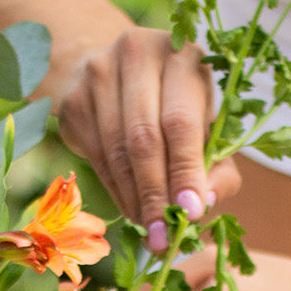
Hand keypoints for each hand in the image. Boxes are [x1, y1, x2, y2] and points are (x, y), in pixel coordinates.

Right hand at [57, 28, 239, 248]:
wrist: (118, 75)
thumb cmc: (175, 107)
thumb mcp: (206, 127)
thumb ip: (216, 167)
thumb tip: (203, 206)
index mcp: (184, 56)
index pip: (181, 122)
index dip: (185, 171)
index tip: (189, 214)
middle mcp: (139, 53)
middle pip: (144, 139)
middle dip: (155, 196)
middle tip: (162, 238)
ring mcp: (100, 72)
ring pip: (117, 152)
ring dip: (133, 200)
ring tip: (149, 229)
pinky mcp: (74, 97)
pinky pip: (95, 156)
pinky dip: (115, 191)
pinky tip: (130, 208)